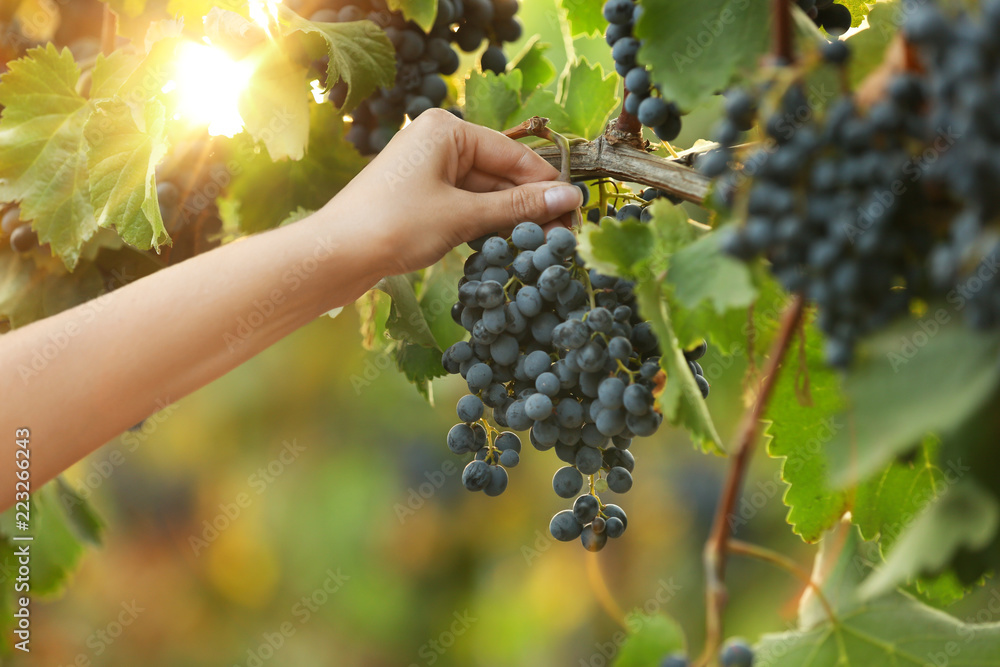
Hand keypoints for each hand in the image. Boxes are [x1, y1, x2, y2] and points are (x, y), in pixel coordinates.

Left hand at [324, 109, 583, 275]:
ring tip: (542, 246)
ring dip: (510, 219)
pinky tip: (509, 247)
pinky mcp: (422, 198)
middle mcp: (438, 141)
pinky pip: (466, 206)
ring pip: (485, 193)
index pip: (512, 154)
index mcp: (446, 129)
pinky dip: (486, 225)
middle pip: (500, 173)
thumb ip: (517, 207)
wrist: (334, 256)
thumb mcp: (462, 216)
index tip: (577, 211)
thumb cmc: (393, 226)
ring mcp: (429, 170)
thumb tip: (570, 198)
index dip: (546, 184)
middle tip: (564, 236)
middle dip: (530, 205)